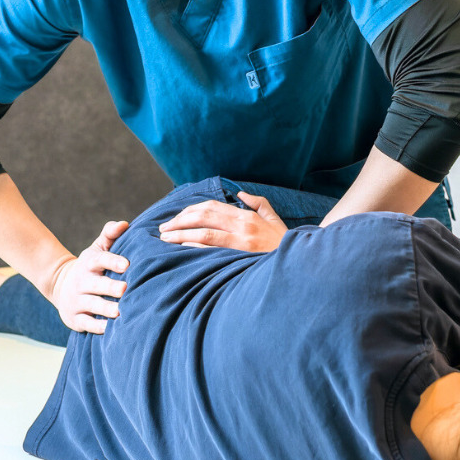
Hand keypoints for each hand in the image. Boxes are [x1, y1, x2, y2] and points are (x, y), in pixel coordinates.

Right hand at [49, 220, 129, 333]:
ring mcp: (77, 301)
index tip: (126, 264)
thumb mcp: (97, 248)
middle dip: (110, 287)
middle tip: (125, 289)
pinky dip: (99, 326)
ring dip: (107, 309)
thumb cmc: (91, 266)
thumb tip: (125, 224)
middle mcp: (81, 282)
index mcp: (89, 263)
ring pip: (92, 306)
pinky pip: (87, 324)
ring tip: (121, 311)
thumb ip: (110, 234)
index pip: (100, 259)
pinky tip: (112, 327)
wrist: (60, 285)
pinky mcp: (75, 318)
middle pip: (96, 285)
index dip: (112, 261)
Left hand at [158, 192, 286, 251]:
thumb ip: (259, 203)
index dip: (191, 210)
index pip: (212, 207)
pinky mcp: (239, 258)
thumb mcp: (274, 219)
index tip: (177, 217)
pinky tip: (180, 249)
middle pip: (203, 217)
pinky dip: (193, 248)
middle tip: (163, 228)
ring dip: (180, 234)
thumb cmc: (283, 244)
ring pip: (203, 234)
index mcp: (247, 216)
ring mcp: (240, 243)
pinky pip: (211, 251)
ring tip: (165, 238)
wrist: (297, 266)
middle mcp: (242, 226)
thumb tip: (241, 193)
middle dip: (180, 221)